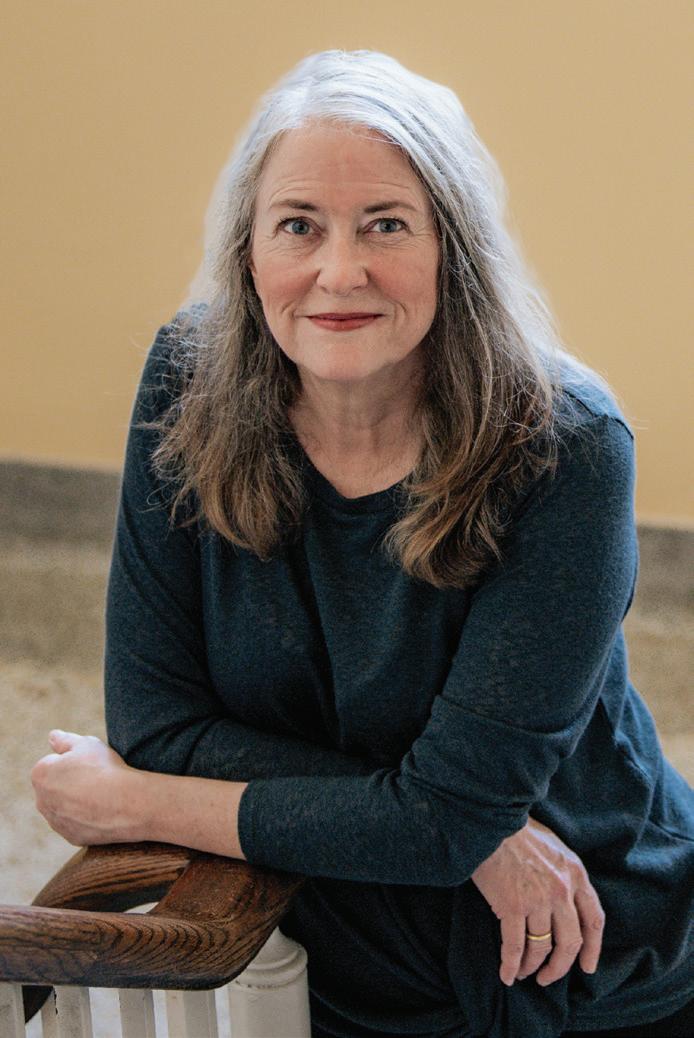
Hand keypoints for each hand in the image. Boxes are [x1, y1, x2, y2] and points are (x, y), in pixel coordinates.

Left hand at [31, 730, 139, 845]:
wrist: (127, 803)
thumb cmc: (105, 769)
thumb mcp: (87, 744)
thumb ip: (65, 740)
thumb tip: (52, 736)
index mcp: (41, 775)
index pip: (53, 763)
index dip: (74, 760)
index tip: (90, 763)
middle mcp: (42, 801)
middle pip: (56, 786)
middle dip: (71, 782)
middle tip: (97, 777)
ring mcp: (56, 822)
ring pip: (65, 807)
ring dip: (77, 801)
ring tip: (103, 794)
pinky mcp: (71, 837)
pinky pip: (77, 824)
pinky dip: (87, 818)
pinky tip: (104, 810)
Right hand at [471, 815, 604, 986]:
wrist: (490, 821)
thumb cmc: (517, 831)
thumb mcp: (554, 848)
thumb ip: (565, 875)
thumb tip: (565, 903)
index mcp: (576, 874)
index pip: (595, 920)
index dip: (593, 949)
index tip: (587, 967)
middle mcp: (562, 890)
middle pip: (570, 942)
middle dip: (560, 966)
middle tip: (548, 977)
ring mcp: (538, 900)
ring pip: (542, 948)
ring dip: (532, 966)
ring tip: (523, 973)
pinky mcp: (513, 906)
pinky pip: (515, 946)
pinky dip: (511, 965)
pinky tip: (506, 974)